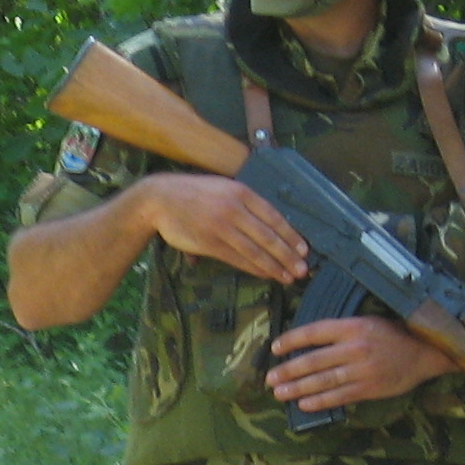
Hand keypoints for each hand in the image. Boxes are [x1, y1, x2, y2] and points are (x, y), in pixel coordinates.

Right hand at [141, 174, 308, 281]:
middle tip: (303, 270)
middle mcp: (234, 208)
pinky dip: (254, 268)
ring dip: (275, 266)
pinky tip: (266, 274)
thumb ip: (243, 202)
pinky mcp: (209, 242)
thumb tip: (267, 223)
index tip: (304, 250)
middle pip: (268, 236)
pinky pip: (238, 258)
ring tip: (289, 277)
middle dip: (288, 255)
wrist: (159, 199)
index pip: (274, 217)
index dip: (291, 236)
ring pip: (255, 250)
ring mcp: (221, 226)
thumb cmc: (193, 194)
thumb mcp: (223, 188)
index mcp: (241, 192)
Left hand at [266, 314, 452, 407]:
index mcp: (353, 326)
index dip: (292, 340)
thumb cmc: (393, 335)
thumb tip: (307, 343)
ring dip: (298, 388)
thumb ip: (340, 331)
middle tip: (270, 378)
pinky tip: (303, 404)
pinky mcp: (370, 388)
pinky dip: (320, 401)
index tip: (275, 348)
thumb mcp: (367, 322)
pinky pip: (340, 396)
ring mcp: (363, 369)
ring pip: (324, 380)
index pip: (314, 332)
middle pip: (314, 360)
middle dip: (288, 370)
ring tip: (280, 392)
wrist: (426, 353)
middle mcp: (356, 347)